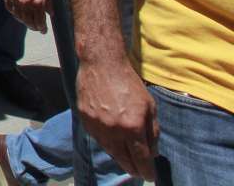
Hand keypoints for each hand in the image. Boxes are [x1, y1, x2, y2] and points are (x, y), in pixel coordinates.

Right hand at [2, 0, 49, 31]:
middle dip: (33, 26)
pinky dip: (15, 14)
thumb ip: (49, 3)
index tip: (43, 31)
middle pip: (28, 21)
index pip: (40, 21)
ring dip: (24, 22)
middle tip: (36, 28)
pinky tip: (18, 14)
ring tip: (28, 22)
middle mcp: (26, 3)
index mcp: (38, 2)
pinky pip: (10, 9)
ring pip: (19, 17)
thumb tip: (50, 14)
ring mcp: (15, 0)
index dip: (42, 28)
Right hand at [76, 58, 157, 179]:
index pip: (141, 158)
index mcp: (133, 127)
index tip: (150, 177)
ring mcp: (97, 125)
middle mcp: (114, 130)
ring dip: (119, 157)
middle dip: (133, 168)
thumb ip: (152, 131)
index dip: (146, 170)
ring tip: (126, 160)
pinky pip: (97, 138)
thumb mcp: (150, 106)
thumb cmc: (129, 82)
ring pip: (109, 150)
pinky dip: (106, 143)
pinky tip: (113, 142)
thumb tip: (153, 152)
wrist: (102, 64)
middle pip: (123, 159)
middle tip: (138, 172)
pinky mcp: (84, 119)